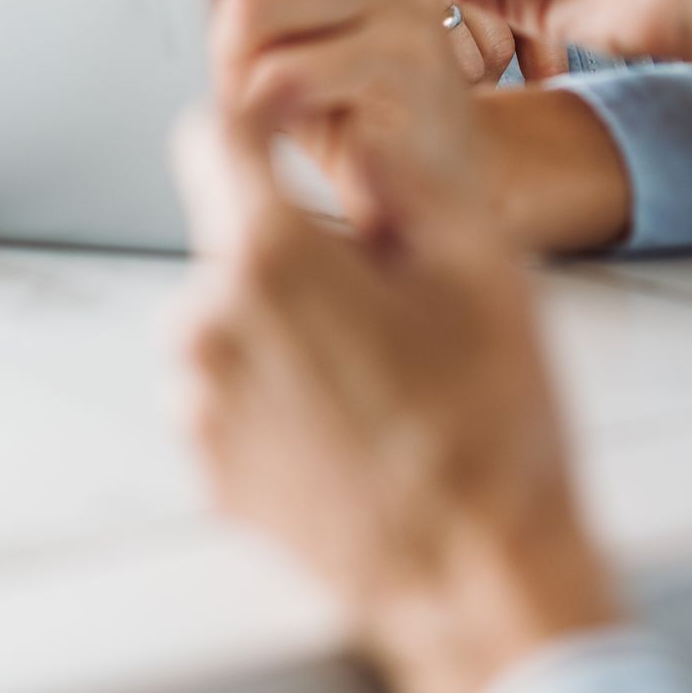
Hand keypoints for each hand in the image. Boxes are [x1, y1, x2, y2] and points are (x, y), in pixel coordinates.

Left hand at [176, 98, 620, 692]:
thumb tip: (354, 130)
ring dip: (282, 320)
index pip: (212, 137)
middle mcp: (209, 324)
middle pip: (231, 235)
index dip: (257, 118)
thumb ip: (406, 171)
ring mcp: (199, 406)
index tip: (293, 125)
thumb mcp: (481, 262)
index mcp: (271, 258)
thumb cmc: (492, 416)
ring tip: (377, 372)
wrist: (481, 574)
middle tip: (389, 297)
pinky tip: (351, 423)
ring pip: (228, 315)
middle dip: (297, 243)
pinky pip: (227, 391)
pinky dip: (274, 389)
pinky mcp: (209, 470)